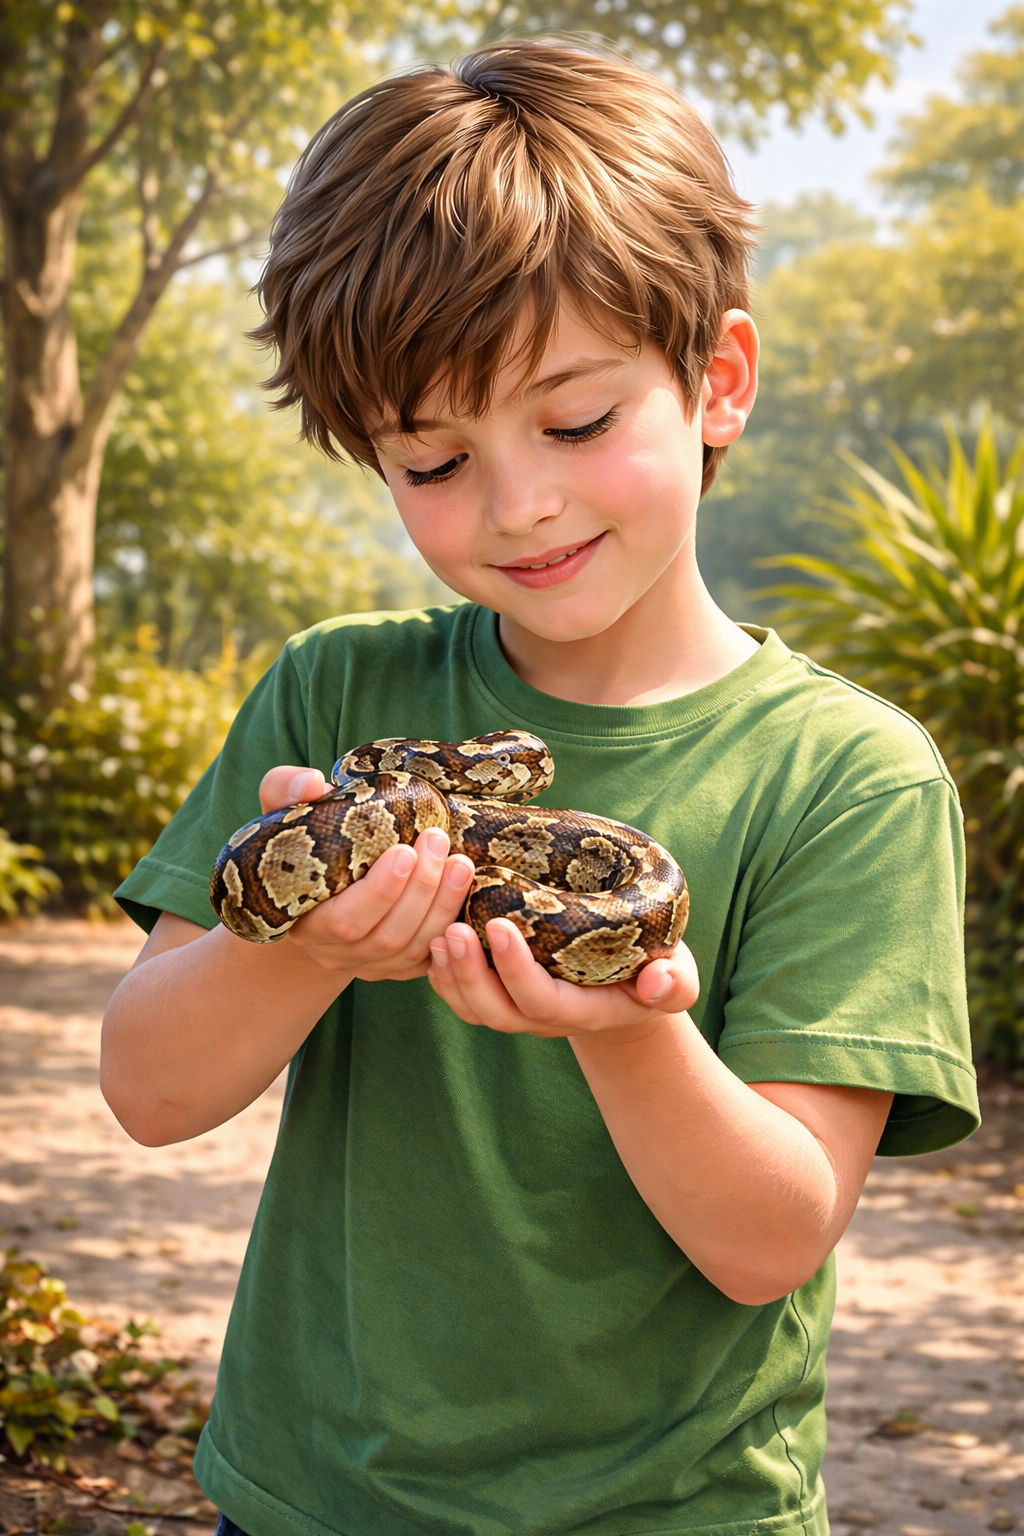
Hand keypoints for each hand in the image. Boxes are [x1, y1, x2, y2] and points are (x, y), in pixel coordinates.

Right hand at [257, 765, 475, 978]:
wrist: (316, 890)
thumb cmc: (302, 845)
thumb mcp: (283, 814)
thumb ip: (284, 791)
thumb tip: (311, 783)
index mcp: (304, 921)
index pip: (345, 921)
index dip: (379, 892)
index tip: (405, 850)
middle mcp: (335, 953)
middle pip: (387, 937)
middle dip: (421, 890)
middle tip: (440, 841)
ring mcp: (369, 965)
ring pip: (414, 949)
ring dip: (444, 906)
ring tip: (462, 862)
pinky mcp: (398, 967)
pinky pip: (433, 960)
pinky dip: (454, 932)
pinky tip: (471, 896)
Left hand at [428, 917, 699, 1040]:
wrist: (633, 988)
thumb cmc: (656, 969)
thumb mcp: (678, 975)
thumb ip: (675, 982)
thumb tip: (659, 982)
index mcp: (584, 1011)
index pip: (541, 999)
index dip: (516, 968)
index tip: (498, 925)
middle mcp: (545, 1018)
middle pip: (496, 1009)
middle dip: (470, 972)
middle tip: (452, 929)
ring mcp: (519, 1011)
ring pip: (473, 1007)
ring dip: (451, 975)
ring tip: (438, 933)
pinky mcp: (500, 996)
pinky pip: (463, 998)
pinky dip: (443, 976)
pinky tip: (432, 942)